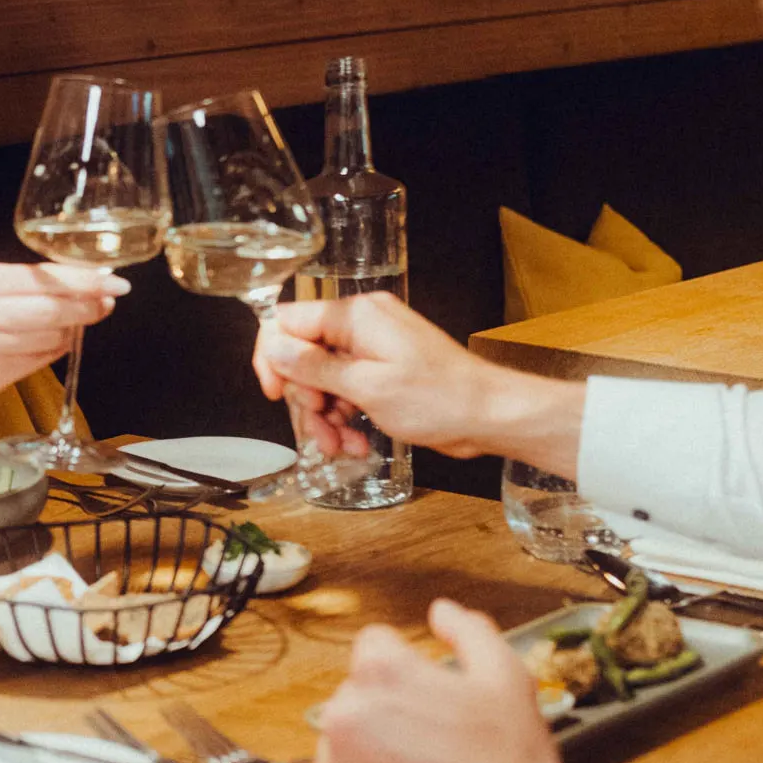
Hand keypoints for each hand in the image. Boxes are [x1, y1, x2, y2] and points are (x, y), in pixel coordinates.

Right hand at [0, 262, 125, 405]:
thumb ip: (33, 285)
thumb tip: (90, 284)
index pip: (45, 276)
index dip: (85, 280)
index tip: (115, 283)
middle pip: (52, 307)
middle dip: (87, 307)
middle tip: (106, 306)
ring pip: (51, 335)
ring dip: (69, 332)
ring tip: (66, 327)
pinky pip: (41, 358)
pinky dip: (54, 350)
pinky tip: (48, 344)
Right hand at [256, 292, 506, 457]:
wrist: (488, 415)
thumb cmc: (440, 398)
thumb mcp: (368, 386)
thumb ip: (315, 366)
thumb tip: (274, 347)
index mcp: (356, 316)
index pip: (288, 320)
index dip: (274, 357)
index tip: (276, 393)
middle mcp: (362, 325)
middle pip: (304, 355)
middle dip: (306, 397)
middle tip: (320, 426)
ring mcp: (374, 348)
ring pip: (324, 379)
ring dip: (325, 416)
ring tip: (339, 447)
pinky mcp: (384, 370)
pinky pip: (347, 389)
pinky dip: (346, 417)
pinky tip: (356, 443)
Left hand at [317, 599, 579, 762]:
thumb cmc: (512, 761)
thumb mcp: (508, 676)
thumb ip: (469, 630)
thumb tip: (440, 611)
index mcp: (380, 673)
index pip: (374, 645)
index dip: (410, 664)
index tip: (436, 690)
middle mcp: (343, 717)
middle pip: (357, 694)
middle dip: (390, 706)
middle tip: (438, 736)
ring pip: (347, 742)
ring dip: (375, 749)